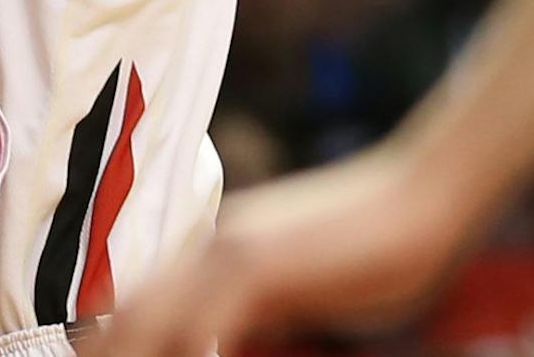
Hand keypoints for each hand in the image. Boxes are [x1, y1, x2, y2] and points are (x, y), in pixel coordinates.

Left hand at [91, 146, 463, 356]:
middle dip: (110, 352)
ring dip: (139, 355)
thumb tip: (228, 335)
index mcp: (215, 249)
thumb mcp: (303, 286)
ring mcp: (229, 252)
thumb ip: (262, 308)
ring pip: (152, 319)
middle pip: (130, 312)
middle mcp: (209, 247)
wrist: (422, 193)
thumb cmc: (379, 246)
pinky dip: (192, 355)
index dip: (115, 340)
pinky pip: (203, 326)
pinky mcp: (258, 265)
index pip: (141, 302)